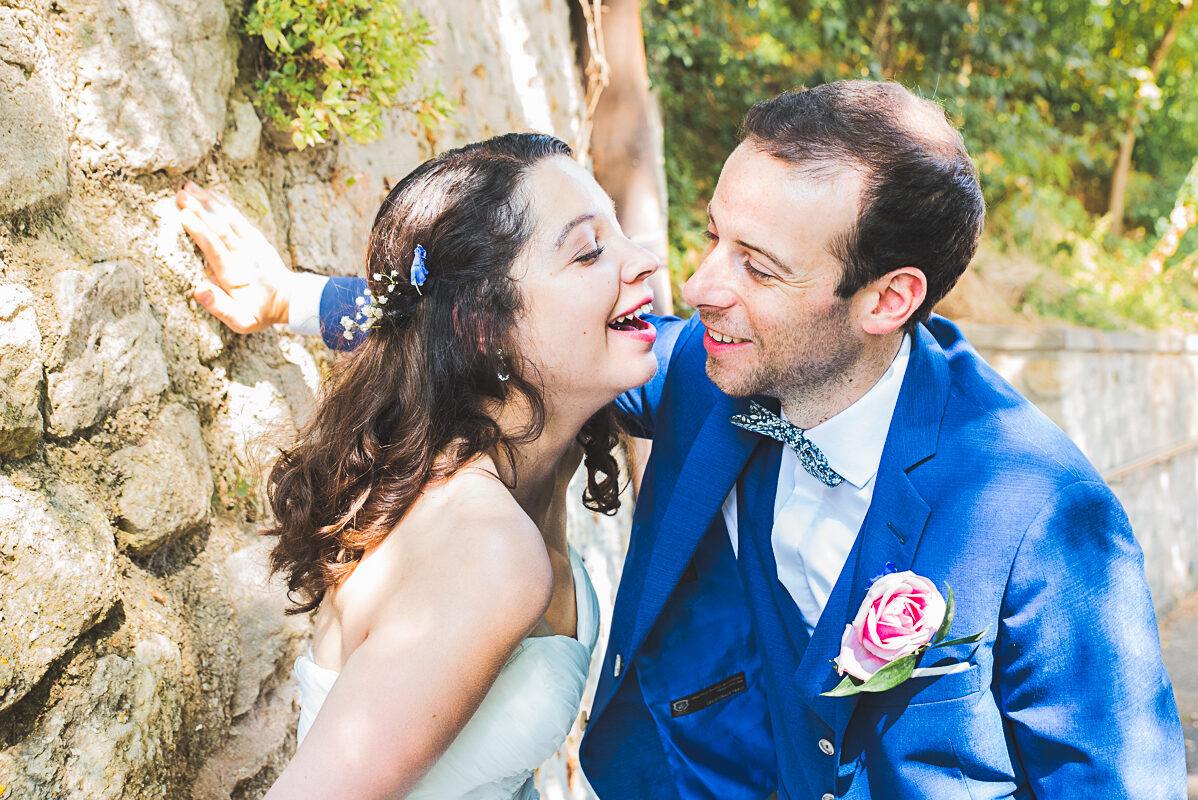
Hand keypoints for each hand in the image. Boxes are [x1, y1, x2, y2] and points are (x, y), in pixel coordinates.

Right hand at [175, 182, 296, 332]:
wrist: (289, 300)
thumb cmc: (260, 312)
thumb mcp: (243, 321)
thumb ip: (221, 308)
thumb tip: (198, 290)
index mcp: (236, 275)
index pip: (216, 249)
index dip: (200, 232)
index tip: (184, 216)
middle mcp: (245, 256)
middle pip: (221, 229)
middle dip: (200, 211)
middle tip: (180, 194)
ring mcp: (252, 244)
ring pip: (229, 219)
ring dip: (209, 202)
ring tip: (189, 187)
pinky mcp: (255, 238)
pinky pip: (237, 218)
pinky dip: (223, 205)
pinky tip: (209, 193)